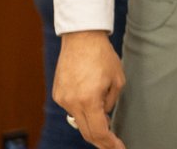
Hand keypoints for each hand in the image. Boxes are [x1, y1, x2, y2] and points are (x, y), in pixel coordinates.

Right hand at [52, 30, 126, 148]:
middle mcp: (72, 102)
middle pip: (85, 132)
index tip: (118, 148)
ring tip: (105, 119)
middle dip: (100, 141)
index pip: (98, 131)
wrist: (82, 39)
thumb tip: (104, 118)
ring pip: (78, 120)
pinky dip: (83, 110)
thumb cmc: (103, 57)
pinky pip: (72, 108)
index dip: (109, 143)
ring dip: (91, 123)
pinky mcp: (57, 93)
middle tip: (112, 145)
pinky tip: (91, 101)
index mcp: (89, 100)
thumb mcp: (117, 80)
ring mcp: (62, 99)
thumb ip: (110, 102)